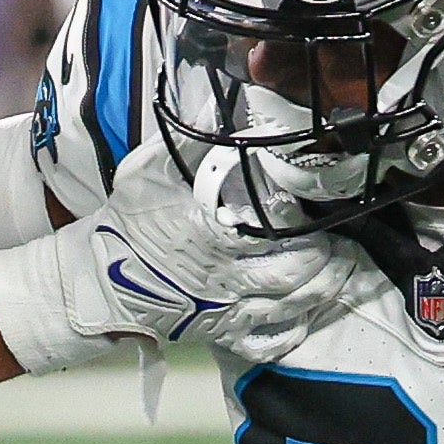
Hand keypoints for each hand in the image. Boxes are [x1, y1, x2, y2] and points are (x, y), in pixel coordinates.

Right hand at [0, 148, 373, 372]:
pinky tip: (310, 315)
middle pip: (293, 270)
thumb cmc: (123, 223)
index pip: (271, 224)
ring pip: (288, 304)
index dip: (305, 218)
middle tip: (348, 244)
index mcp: (208, 229)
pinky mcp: (219, 330)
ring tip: (344, 274)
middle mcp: (221, 272)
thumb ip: (185, 144)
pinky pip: (266, 338)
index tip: (324, 204)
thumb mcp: (146, 172)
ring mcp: (222, 307)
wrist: (94, 282)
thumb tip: (216, 105)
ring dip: (322, 290)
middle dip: (328, 259)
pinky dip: (292, 330)